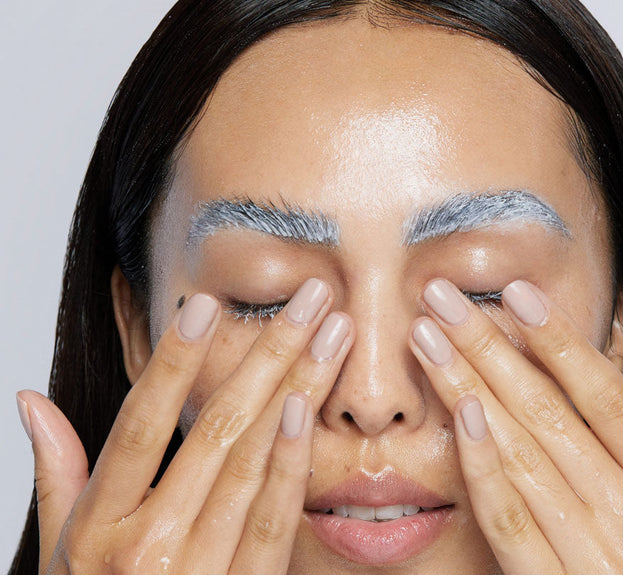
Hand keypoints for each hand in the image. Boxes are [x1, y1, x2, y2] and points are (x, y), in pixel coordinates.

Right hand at [17, 279, 353, 573]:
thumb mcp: (62, 552)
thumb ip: (56, 473)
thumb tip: (31, 400)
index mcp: (98, 527)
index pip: (141, 424)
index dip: (174, 362)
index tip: (206, 303)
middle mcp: (148, 545)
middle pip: (216, 430)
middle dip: (269, 354)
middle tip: (310, 299)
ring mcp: (198, 572)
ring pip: (253, 462)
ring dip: (297, 390)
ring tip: (330, 334)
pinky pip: (274, 520)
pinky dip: (292, 463)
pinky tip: (310, 410)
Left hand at [410, 278, 622, 572]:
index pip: (608, 396)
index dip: (559, 341)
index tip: (516, 293)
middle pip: (548, 412)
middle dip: (489, 347)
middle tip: (443, 298)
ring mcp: (593, 554)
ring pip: (519, 453)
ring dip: (466, 388)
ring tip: (429, 340)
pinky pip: (509, 520)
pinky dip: (482, 467)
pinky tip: (458, 418)